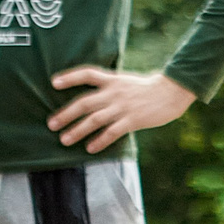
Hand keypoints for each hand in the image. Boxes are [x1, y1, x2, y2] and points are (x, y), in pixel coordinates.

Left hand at [47, 66, 196, 152]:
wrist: (172, 92)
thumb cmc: (150, 88)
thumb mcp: (128, 82)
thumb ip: (112, 87)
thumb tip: (95, 98)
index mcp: (113, 80)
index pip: (87, 74)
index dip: (70, 78)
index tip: (54, 83)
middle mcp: (114, 92)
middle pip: (84, 103)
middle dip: (66, 114)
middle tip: (51, 125)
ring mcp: (123, 107)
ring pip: (94, 120)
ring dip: (77, 130)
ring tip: (65, 140)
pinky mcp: (133, 120)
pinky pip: (111, 132)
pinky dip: (99, 141)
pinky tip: (90, 148)